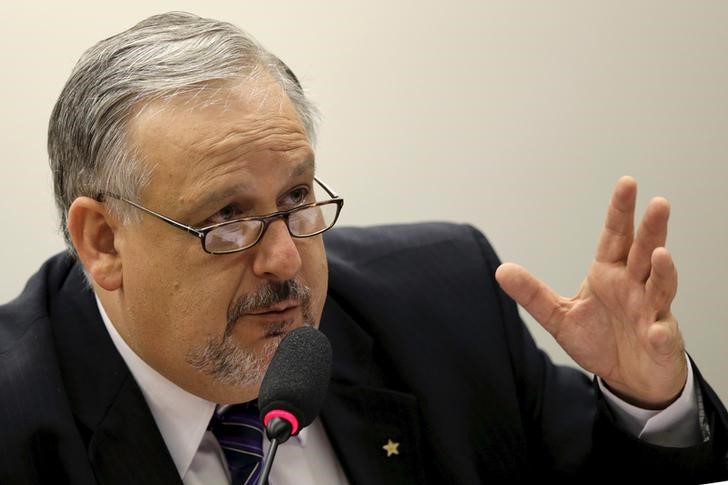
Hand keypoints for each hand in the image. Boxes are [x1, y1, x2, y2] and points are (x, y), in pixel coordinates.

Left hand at [495, 176, 686, 408]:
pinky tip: (656, 330)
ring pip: (660, 286)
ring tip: (660, 254)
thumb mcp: (559, 316)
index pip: (616, 236)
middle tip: (658, 203)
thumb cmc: (600, 340)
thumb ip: (533, 294)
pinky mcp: (660, 340)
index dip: (621, 211)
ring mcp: (651, 311)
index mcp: (609, 274)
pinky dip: (660, 331)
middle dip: (652, 228)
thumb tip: (500, 270)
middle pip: (644, 252)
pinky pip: (662, 334)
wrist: (628, 378)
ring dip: (663, 271)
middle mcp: (634, 286)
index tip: (627, 183)